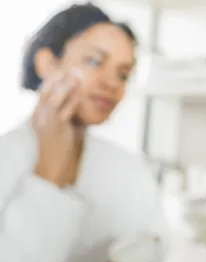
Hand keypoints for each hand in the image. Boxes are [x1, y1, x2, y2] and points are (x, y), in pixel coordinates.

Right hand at [33, 70, 85, 186]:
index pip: (44, 93)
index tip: (62, 68)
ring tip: (76, 76)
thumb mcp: (60, 126)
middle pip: (47, 92)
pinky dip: (72, 102)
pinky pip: (65, 113)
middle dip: (58, 79)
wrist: (54, 165)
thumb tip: (77, 100)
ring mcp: (48, 123)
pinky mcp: (57, 130)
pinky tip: (80, 94)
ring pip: (55, 100)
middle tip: (70, 67)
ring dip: (66, 87)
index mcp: (39, 115)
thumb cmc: (59, 147)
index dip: (52, 80)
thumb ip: (65, 113)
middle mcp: (40, 117)